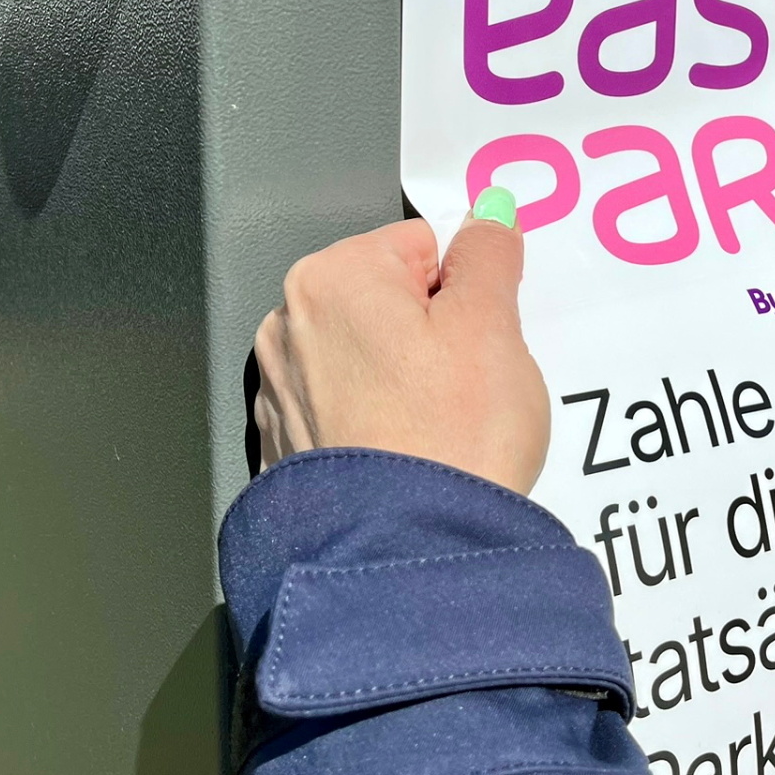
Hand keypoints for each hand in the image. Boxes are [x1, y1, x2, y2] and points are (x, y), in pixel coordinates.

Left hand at [252, 192, 549, 494]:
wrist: (411, 555)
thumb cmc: (450, 441)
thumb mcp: (492, 325)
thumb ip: (488, 255)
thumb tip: (487, 219)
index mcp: (331, 278)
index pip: (422, 245)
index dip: (466, 290)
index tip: (480, 336)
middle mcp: (288, 325)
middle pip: (391, 300)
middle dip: (436, 334)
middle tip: (468, 385)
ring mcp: (281, 391)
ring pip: (372, 358)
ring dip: (410, 381)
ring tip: (441, 426)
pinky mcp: (289, 448)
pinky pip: (351, 410)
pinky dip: (382, 423)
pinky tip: (411, 452)